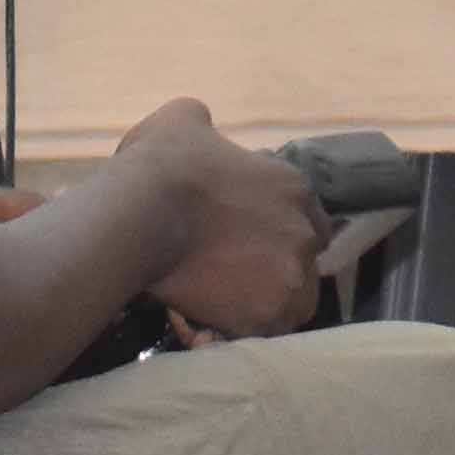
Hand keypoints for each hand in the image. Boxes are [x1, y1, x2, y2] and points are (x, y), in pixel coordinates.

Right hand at [125, 98, 327, 340]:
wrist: (143, 213)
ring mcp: (288, 276)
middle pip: (305, 264)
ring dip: (266, 305)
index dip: (282, 234)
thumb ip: (203, 123)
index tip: (253, 244)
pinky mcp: (264, 314)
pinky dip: (242, 330)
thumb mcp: (184, 121)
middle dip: (277, 272)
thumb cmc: (163, 165)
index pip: (310, 220)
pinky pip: (263, 333)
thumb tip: (199, 126)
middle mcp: (302, 233)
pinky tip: (214, 323)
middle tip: (237, 277)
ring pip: (292, 304)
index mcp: (293, 187)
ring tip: (229, 306)